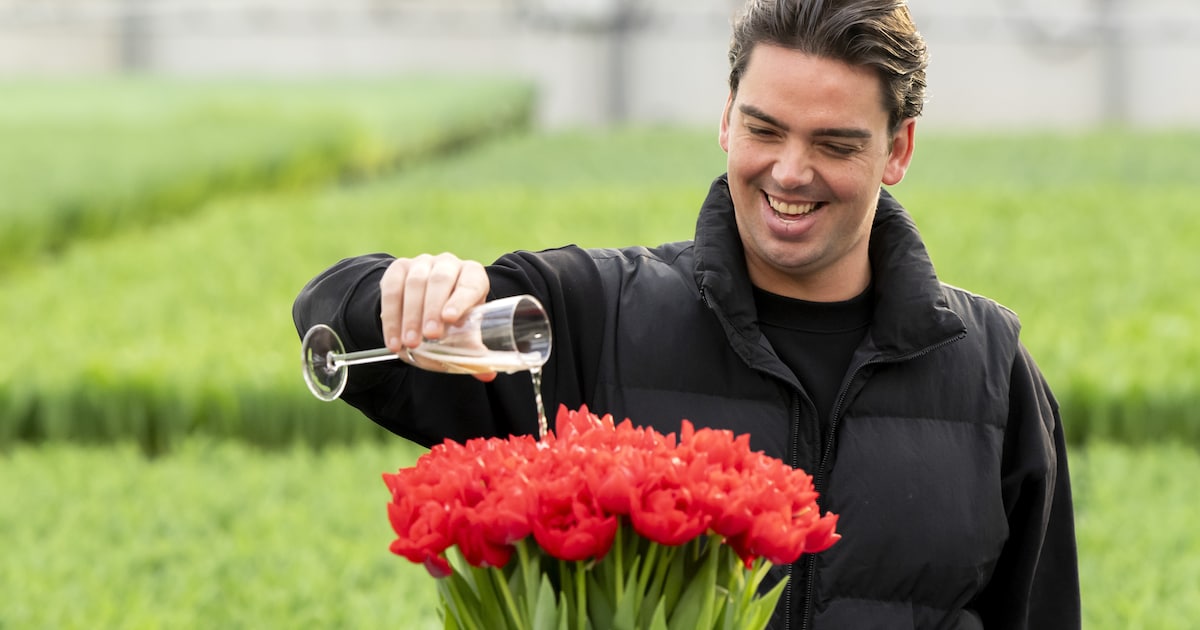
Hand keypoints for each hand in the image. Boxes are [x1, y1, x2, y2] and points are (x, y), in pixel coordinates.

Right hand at [379, 253, 493, 379]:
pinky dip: (391, 318)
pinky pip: (391, 289)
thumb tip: (487, 376)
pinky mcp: (398, 269)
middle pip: (440, 280)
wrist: (424, 302)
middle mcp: (448, 264)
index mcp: (472, 275)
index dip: (461, 299)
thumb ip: (474, 350)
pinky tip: (393, 340)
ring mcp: (421, 264)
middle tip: (429, 336)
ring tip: (410, 344)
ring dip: (410, 316)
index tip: (451, 319)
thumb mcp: (465, 329)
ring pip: (414, 284)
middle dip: (432, 309)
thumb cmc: (453, 317)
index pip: (470, 283)